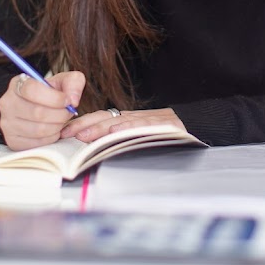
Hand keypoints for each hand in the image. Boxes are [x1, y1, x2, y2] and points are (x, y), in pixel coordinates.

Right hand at [0, 71, 85, 149]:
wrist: (36, 108)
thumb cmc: (49, 94)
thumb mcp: (63, 81)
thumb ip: (73, 82)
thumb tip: (73, 100)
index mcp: (18, 84)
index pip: (32, 90)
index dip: (55, 97)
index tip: (67, 100)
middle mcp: (7, 103)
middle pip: (37, 113)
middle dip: (60, 114)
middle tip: (68, 112)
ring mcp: (7, 124)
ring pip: (38, 130)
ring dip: (57, 126)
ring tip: (62, 120)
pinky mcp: (12, 141)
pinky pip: (37, 143)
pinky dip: (51, 138)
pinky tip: (54, 130)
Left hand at [60, 107, 184, 143]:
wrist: (200, 123)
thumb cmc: (170, 132)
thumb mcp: (142, 133)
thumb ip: (123, 138)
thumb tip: (96, 147)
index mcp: (129, 120)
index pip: (101, 118)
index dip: (82, 123)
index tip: (64, 131)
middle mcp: (135, 118)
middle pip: (105, 118)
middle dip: (83, 125)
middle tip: (65, 133)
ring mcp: (149, 121)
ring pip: (120, 122)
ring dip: (100, 128)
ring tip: (84, 134)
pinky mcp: (164, 126)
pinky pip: (144, 126)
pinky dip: (129, 129)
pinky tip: (116, 132)